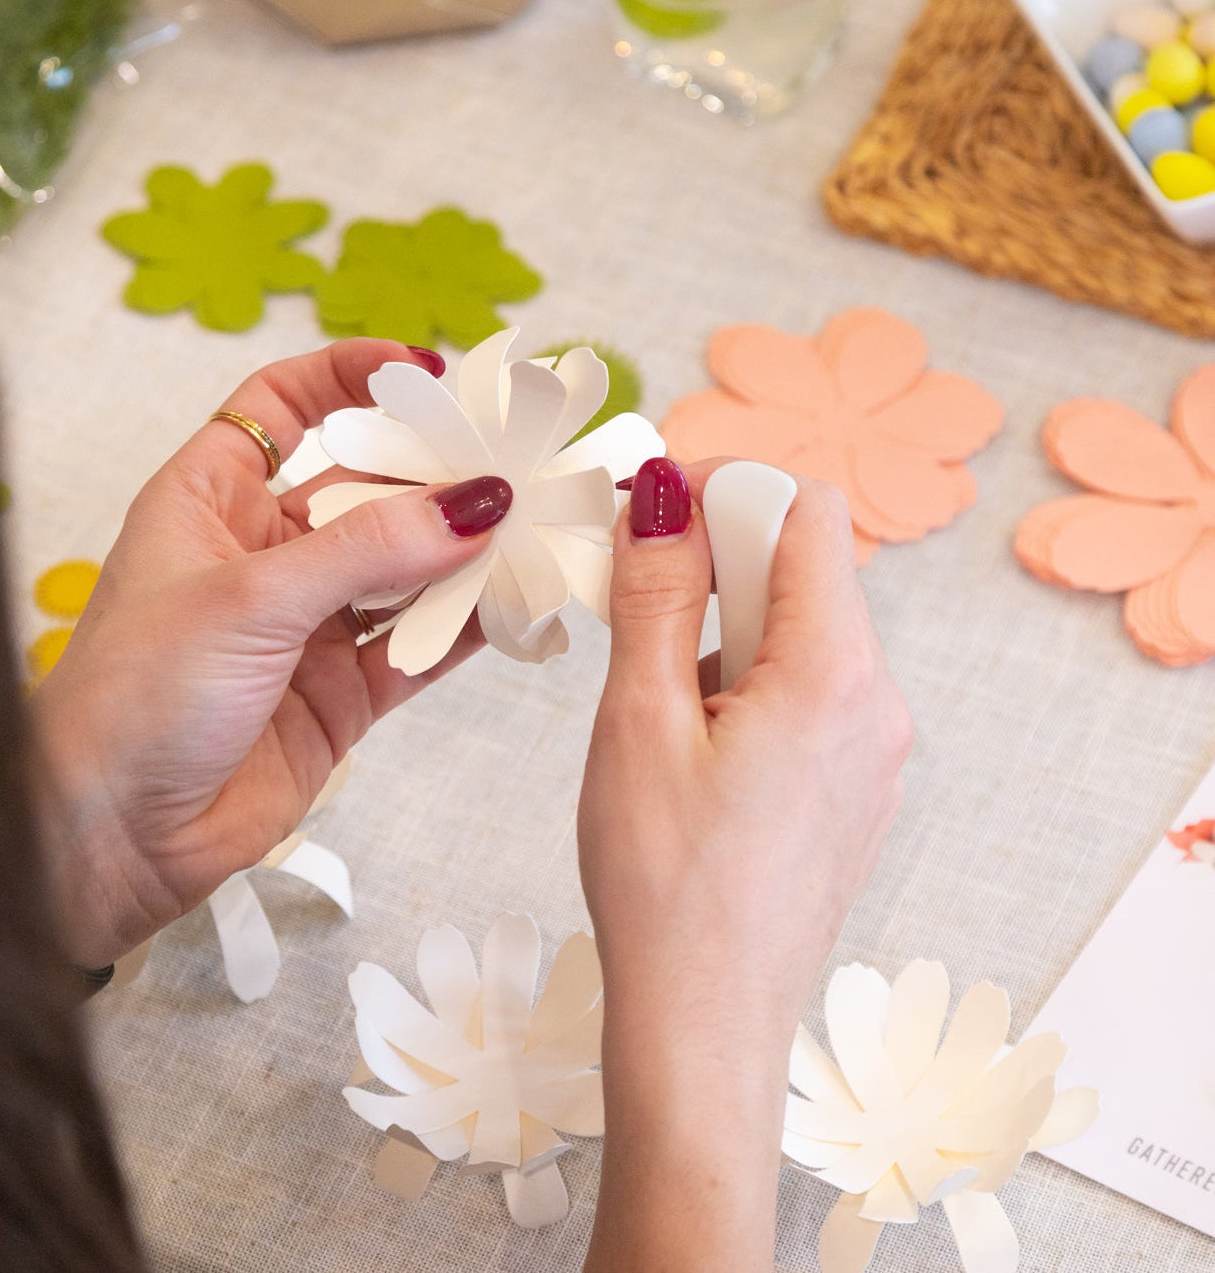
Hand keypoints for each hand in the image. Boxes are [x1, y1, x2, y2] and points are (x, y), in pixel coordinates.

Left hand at [31, 339, 508, 967]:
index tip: (425, 372)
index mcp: (212, 499)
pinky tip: (511, 606)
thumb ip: (369, 549)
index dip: (351, 377)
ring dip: (461, 553)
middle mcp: (264, 554)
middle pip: (367, 488)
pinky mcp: (342, 693)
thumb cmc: (134, 699)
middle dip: (436, 473)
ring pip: (403, 569)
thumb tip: (473, 502)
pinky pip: (417, 646)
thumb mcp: (251, 598)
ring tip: (530, 530)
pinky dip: (464, 628)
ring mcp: (308, 625)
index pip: (283, 406)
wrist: (113, 839)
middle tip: (511, 461)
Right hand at [578, 457, 912, 1272]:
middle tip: (634, 602)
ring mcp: (874, 750)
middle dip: (717, 560)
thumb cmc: (665, 885)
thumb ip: (658, 592)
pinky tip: (692, 741)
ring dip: (726, 626)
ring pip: (803, 630)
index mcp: (835, 673)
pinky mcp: (854, 785)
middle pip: (807, 567)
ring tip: (657, 701)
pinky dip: (748, 679)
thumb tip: (663, 492)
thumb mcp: (640, 719)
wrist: (704, 1025)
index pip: (807, 511)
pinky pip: (810, 689)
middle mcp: (877, 703)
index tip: (652, 510)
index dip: (728, 487)